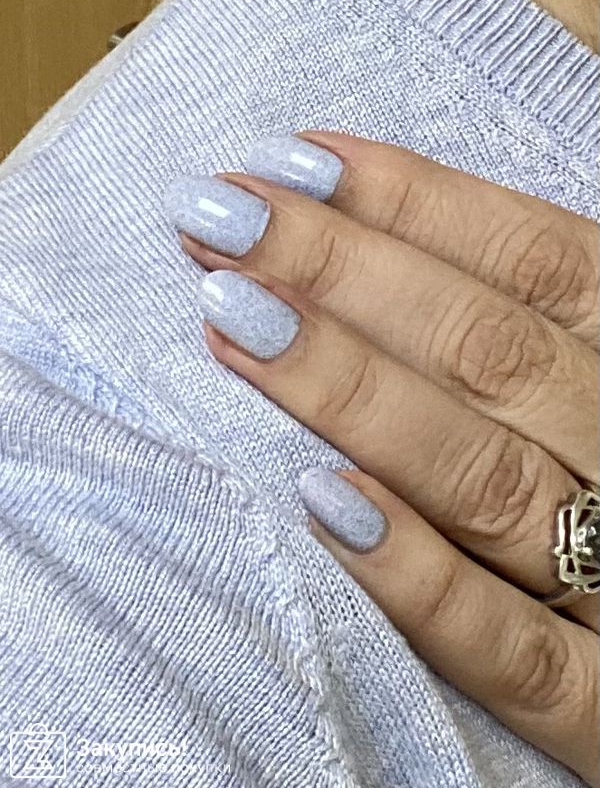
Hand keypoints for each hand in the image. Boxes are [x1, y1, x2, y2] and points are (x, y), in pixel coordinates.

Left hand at [164, 133, 599, 785]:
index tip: (294, 164)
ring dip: (349, 393)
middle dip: (343, 273)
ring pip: (484, 479)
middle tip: (221, 218)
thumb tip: (387, 238)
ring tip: (229, 318)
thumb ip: (536, 333)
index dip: (417, 203)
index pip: (540, 262)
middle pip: (490, 350)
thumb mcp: (598, 379)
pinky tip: (320, 504)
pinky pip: (506, 650)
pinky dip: (418, 579)